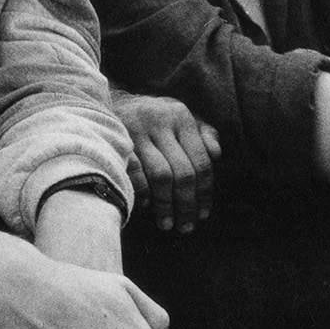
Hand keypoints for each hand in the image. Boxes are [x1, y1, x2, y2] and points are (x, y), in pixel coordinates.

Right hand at [110, 90, 220, 233]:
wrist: (112, 100)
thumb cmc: (154, 117)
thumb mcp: (180, 119)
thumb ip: (203, 135)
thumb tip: (216, 154)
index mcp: (181, 117)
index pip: (201, 160)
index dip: (205, 192)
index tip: (203, 215)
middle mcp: (161, 121)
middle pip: (183, 172)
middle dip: (186, 204)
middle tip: (186, 227)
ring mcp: (137, 129)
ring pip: (161, 175)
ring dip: (165, 204)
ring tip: (167, 224)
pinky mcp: (117, 139)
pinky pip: (134, 171)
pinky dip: (142, 191)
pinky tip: (146, 205)